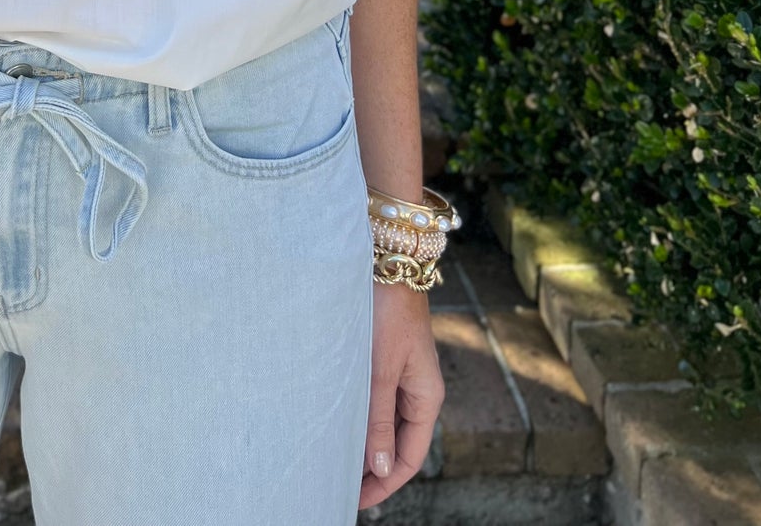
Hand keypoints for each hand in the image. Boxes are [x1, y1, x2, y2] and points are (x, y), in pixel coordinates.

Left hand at [358, 279, 443, 510]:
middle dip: (372, 469)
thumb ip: (377, 420)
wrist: (386, 259)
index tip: (354, 501)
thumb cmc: (385, 311)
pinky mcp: (386, 359)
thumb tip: (381, 470)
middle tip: (337, 486)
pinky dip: (360, 419)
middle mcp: (419, 391)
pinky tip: (338, 424)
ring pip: (385, 423)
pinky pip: (376, 402)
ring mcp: (403, 375)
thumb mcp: (379, 370)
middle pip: (398, 445)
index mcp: (426, 398)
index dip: (384, 484)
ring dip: (364, 444)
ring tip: (333, 461)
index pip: (409, 459)